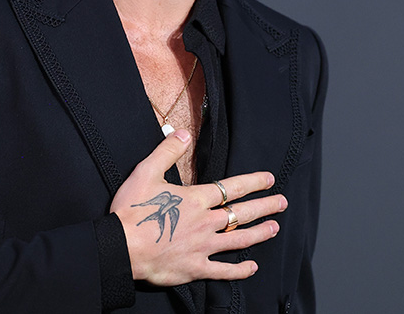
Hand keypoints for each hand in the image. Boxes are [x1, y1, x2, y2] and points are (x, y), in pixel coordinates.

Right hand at [110, 129, 286, 285]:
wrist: (122, 247)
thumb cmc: (132, 211)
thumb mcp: (146, 172)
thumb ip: (167, 151)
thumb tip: (183, 133)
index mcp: (196, 199)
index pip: (231, 188)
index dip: (253, 182)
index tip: (269, 180)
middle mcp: (205, 222)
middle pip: (242, 213)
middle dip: (265, 206)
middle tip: (282, 203)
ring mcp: (203, 246)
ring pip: (238, 239)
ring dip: (259, 233)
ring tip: (274, 228)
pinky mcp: (195, 268)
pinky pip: (223, 270)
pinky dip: (239, 270)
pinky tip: (252, 267)